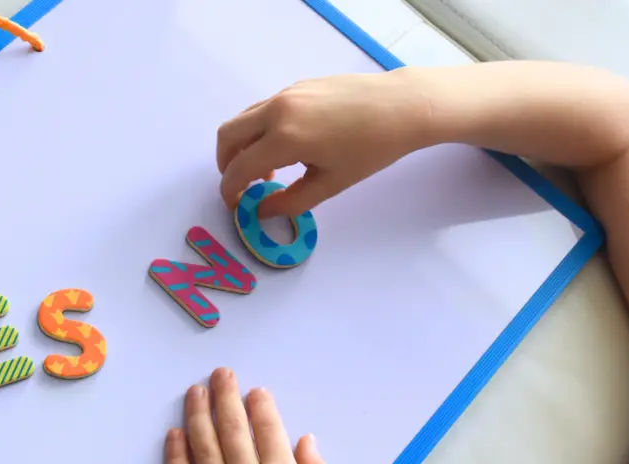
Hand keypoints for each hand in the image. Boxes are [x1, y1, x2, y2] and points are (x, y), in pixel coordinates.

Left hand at [164, 367, 340, 463]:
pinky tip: (173, 436)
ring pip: (203, 449)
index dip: (259, 404)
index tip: (252, 388)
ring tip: (192, 393)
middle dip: (224, 396)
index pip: (267, 429)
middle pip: (231, 429)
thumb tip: (304, 438)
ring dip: (197, 416)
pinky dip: (176, 457)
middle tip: (218, 373)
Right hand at [217, 69, 428, 217]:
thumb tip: (261, 212)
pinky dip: (260, 131)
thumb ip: (290, 203)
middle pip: (228, 135)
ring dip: (243, 146)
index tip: (235, 205)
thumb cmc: (371, 150)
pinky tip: (287, 147)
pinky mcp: (297, 87)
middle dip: (226, 164)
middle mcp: (277, 111)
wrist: (402, 106)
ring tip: (268, 170)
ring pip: (244, 119)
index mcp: (285, 138)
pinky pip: (263, 110)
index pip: (239, 167)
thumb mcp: (330, 184)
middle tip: (240, 185)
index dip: (230, 190)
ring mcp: (286, 94)